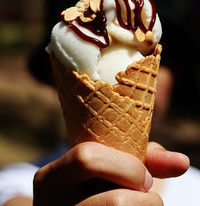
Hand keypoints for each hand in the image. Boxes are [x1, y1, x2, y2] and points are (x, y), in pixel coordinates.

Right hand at [33, 141, 188, 205]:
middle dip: (145, 199)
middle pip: (116, 203)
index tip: (143, 178)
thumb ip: (144, 158)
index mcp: (50, 177)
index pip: (87, 158)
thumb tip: (182, 161)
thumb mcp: (109, 164)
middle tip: (144, 197)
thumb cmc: (96, 183)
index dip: (127, 167)